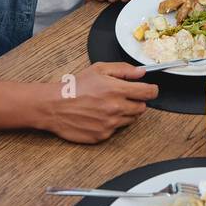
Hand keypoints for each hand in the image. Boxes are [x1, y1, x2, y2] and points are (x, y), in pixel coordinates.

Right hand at [43, 62, 157, 142]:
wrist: (54, 107)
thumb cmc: (74, 87)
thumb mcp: (98, 69)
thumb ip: (123, 70)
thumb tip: (141, 72)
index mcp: (117, 90)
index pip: (148, 92)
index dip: (152, 90)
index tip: (150, 89)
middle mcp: (116, 108)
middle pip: (142, 108)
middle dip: (137, 101)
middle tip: (124, 97)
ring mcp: (110, 124)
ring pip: (131, 119)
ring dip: (125, 113)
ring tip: (108, 106)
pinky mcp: (103, 136)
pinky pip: (116, 130)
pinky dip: (112, 123)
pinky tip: (99, 116)